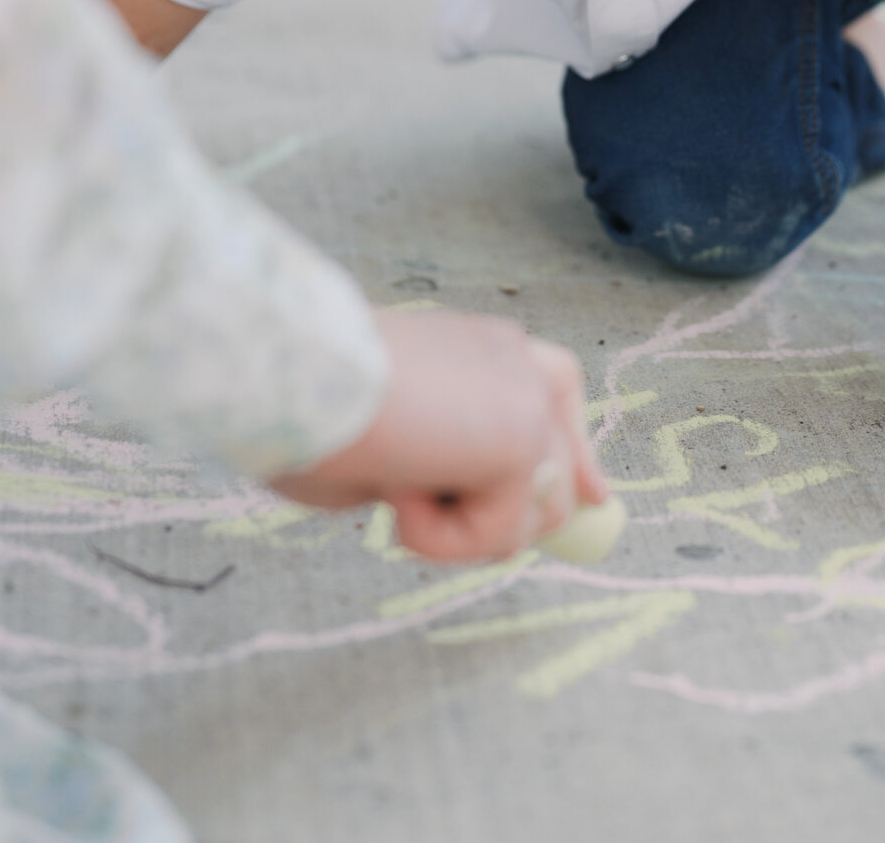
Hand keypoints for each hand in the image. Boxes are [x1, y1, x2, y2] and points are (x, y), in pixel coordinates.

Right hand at [269, 309, 607, 562]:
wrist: (290, 374)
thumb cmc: (305, 406)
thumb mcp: (384, 441)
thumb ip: (432, 464)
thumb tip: (450, 499)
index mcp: (475, 346)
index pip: (552, 386)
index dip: (573, 448)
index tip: (594, 496)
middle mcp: (510, 357)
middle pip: (562, 458)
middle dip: (519, 514)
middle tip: (458, 536)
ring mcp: (524, 394)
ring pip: (535, 512)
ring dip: (463, 530)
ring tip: (396, 492)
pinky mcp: (522, 438)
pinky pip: (500, 533)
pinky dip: (441, 539)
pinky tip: (397, 495)